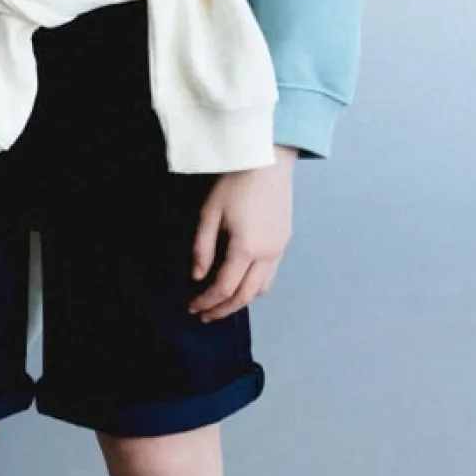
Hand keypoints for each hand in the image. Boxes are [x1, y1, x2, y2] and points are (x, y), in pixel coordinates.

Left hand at [189, 150, 295, 320]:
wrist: (269, 159)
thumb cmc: (237, 181)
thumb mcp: (209, 213)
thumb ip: (202, 248)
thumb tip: (198, 276)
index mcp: (247, 248)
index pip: (224, 288)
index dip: (206, 301)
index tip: (191, 306)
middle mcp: (268, 254)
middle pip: (245, 296)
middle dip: (223, 310)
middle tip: (204, 315)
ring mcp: (280, 249)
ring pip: (262, 289)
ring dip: (241, 302)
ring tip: (221, 303)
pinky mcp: (284, 241)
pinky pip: (271, 275)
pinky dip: (254, 287)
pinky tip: (240, 282)